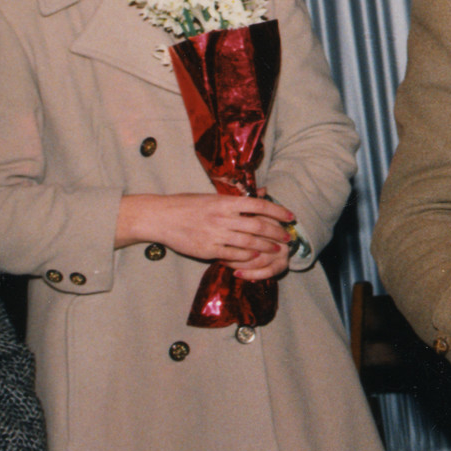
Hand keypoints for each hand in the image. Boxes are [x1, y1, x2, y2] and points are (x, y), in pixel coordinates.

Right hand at [115, 192, 294, 267]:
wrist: (160, 217)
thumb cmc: (187, 204)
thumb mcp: (214, 196)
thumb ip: (238, 198)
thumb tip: (263, 192)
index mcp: (225, 202)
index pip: (259, 205)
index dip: (278, 211)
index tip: (290, 216)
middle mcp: (223, 217)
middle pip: (258, 226)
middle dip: (276, 232)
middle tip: (287, 237)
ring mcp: (215, 235)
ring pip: (249, 243)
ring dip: (266, 247)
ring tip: (277, 249)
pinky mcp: (207, 250)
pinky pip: (233, 255)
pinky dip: (247, 257)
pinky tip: (256, 257)